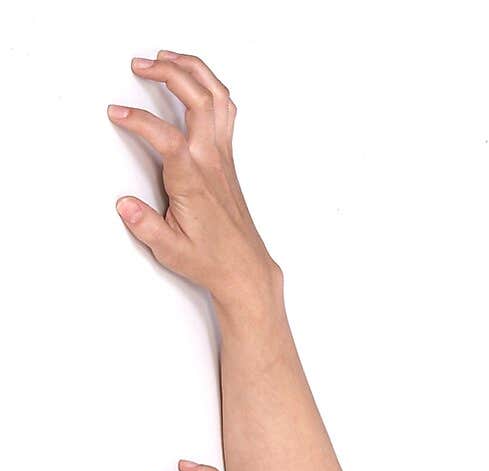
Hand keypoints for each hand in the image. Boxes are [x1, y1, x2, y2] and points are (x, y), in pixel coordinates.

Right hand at [108, 51, 279, 303]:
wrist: (245, 269)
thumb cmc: (211, 259)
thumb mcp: (169, 250)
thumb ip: (145, 225)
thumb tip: (125, 204)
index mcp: (193, 182)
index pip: (167, 138)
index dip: (140, 121)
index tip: (118, 113)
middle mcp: (211, 162)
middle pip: (197, 99)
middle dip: (168, 73)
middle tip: (140, 65)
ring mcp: (222, 156)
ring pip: (216, 97)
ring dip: (192, 70)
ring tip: (166, 59)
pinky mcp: (227, 158)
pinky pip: (224, 110)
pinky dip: (209, 86)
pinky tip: (193, 82)